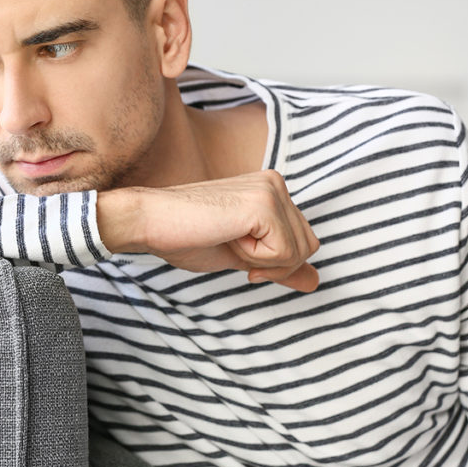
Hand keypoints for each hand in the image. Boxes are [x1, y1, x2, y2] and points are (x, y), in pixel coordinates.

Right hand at [97, 170, 319, 291]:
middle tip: (232, 246)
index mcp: (271, 189)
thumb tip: (316, 282)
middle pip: (308, 247)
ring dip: (261, 260)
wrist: (151, 222)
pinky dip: (254, 258)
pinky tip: (227, 236)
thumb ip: (280, 266)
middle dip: (273, 264)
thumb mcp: (243, 257)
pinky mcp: (265, 205)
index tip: (237, 250)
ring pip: (299, 252)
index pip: (303, 241)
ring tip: (227, 237)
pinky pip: (284, 253)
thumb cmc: (186, 237)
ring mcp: (272, 190)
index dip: (274, 262)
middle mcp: (276, 184)